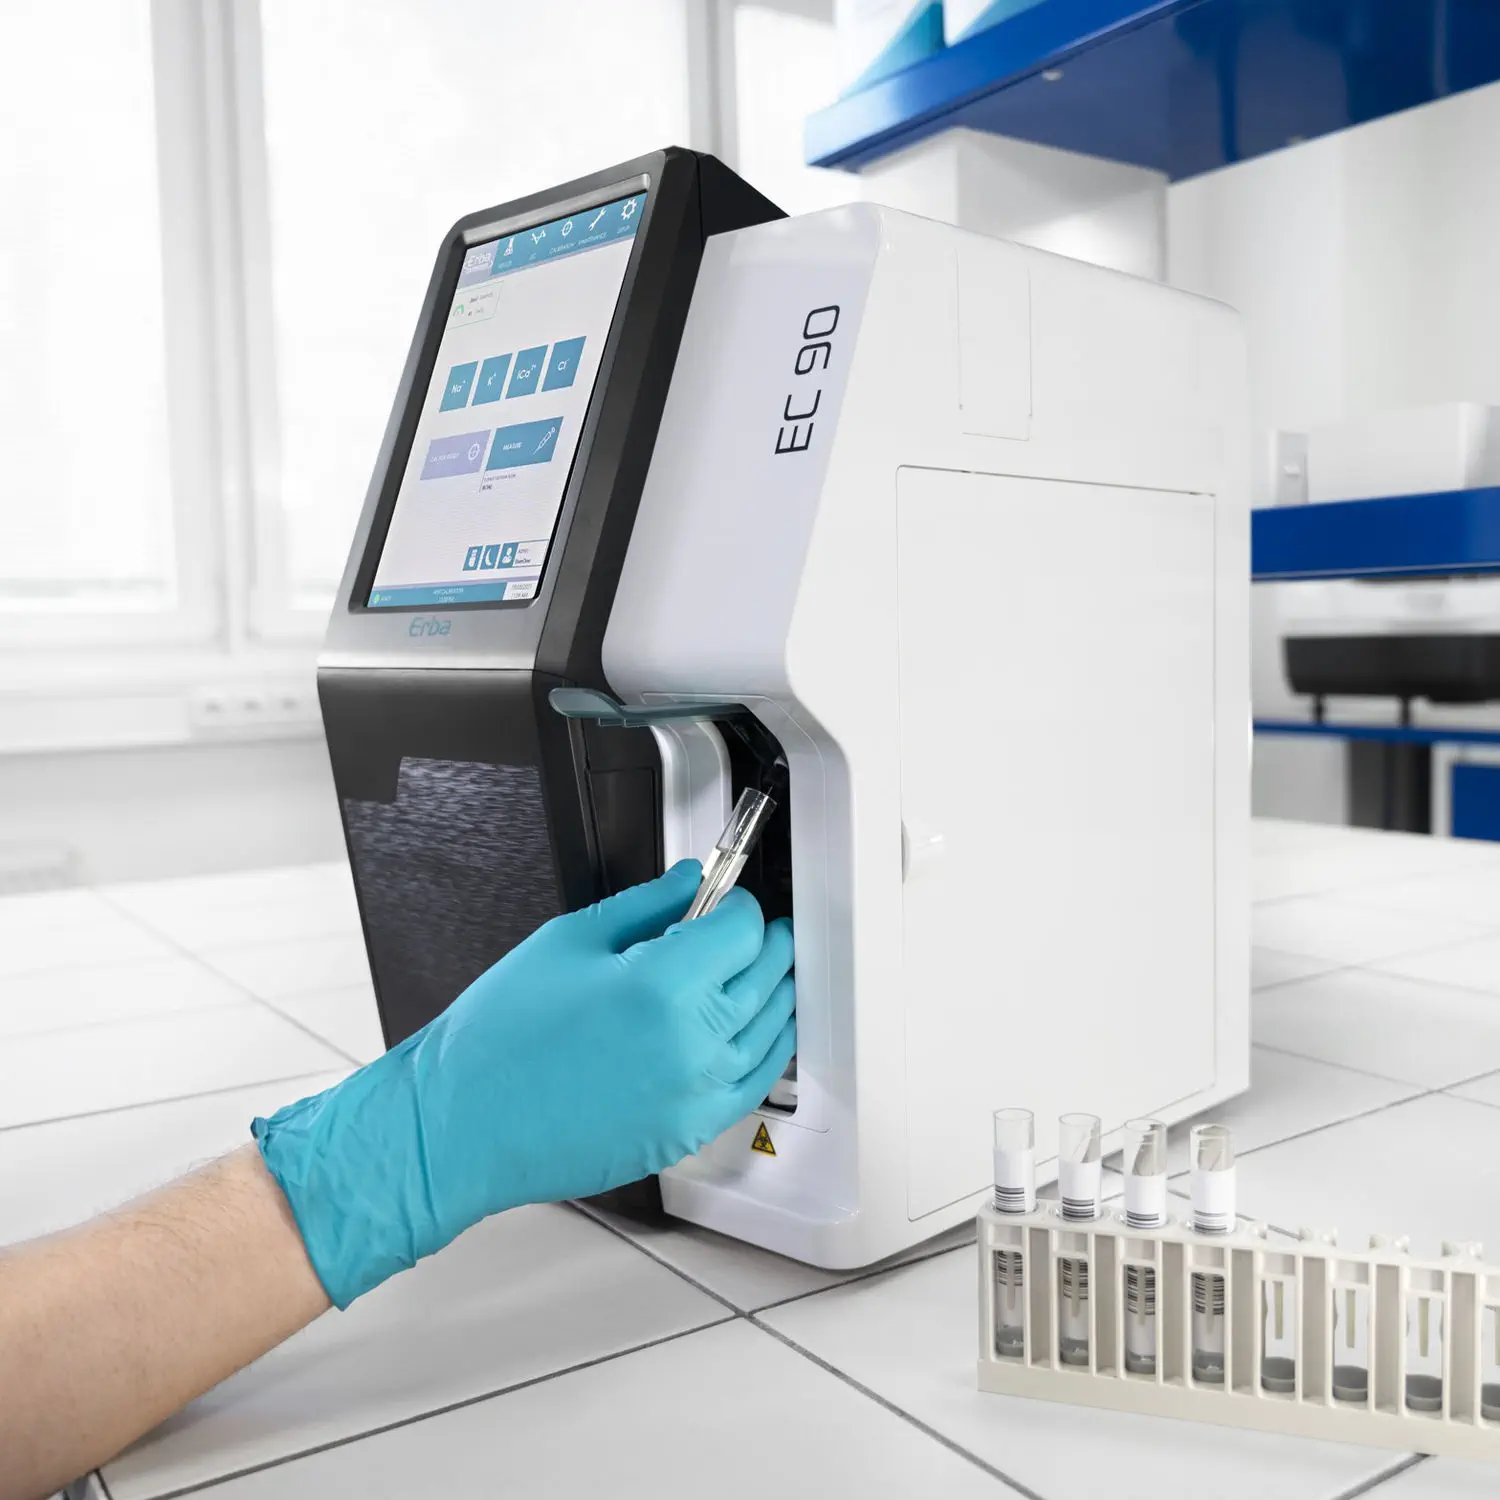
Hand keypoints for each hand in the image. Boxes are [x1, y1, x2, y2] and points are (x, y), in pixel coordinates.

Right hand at [253, 862, 795, 1306]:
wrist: (463, 1124)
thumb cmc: (499, 1040)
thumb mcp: (570, 940)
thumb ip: (645, 905)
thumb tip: (691, 883)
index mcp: (662, 984)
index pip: (742, 927)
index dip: (737, 903)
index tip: (725, 897)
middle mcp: (692, 1041)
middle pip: (767, 972)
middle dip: (763, 939)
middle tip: (750, 925)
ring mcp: (697, 1093)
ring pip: (774, 1027)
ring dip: (775, 990)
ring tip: (763, 970)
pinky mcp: (690, 1131)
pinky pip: (756, 1082)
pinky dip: (768, 1048)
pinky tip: (761, 1031)